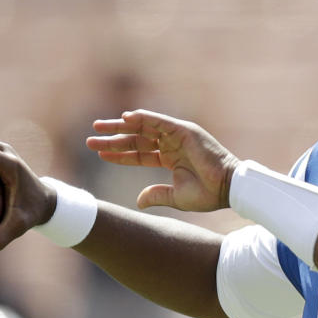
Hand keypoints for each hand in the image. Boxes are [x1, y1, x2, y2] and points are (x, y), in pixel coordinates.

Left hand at [87, 110, 239, 211]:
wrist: (227, 189)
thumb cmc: (207, 194)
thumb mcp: (176, 196)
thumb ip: (157, 195)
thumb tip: (138, 200)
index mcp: (170, 158)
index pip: (139, 153)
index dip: (119, 154)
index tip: (99, 153)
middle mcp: (172, 144)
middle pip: (137, 138)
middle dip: (113, 137)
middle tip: (90, 138)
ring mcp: (178, 135)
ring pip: (143, 127)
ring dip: (120, 126)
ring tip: (98, 127)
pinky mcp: (185, 130)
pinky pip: (159, 121)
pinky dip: (143, 117)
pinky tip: (124, 118)